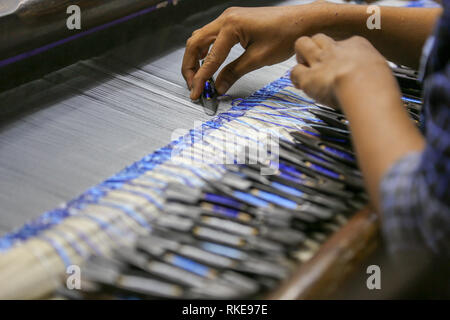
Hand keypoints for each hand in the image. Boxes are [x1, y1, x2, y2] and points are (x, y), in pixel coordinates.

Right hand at [182, 4, 322, 99]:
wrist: (303, 21)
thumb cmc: (286, 34)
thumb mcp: (258, 59)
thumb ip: (234, 73)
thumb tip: (218, 86)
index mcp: (231, 25)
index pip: (209, 58)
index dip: (200, 78)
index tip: (196, 93)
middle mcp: (226, 18)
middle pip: (195, 43)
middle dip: (190, 66)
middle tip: (192, 86)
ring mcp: (229, 18)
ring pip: (200, 38)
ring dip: (196, 58)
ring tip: (198, 77)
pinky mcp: (234, 22)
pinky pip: (211, 36)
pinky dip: (206, 51)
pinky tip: (208, 63)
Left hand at [290, 34, 392, 108]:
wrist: (362, 86)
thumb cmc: (376, 81)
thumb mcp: (381, 67)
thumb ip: (372, 68)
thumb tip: (374, 78)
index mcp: (356, 45)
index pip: (343, 42)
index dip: (338, 53)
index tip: (340, 64)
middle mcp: (335, 50)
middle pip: (318, 37)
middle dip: (315, 47)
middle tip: (316, 61)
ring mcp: (319, 61)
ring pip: (302, 44)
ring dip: (301, 55)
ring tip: (306, 67)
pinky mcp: (308, 77)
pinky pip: (294, 71)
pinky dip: (295, 78)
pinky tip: (301, 84)